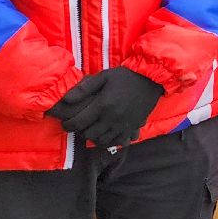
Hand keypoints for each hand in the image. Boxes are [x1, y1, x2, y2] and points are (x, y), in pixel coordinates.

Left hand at [47, 66, 163, 146]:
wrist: (152, 79)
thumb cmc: (126, 76)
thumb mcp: (104, 76)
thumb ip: (84, 88)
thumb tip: (66, 99)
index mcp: (103, 105)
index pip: (78, 123)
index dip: (68, 125)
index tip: (66, 123)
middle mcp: (112, 118)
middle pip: (89, 134)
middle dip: (81, 131)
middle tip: (80, 125)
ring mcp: (123, 125)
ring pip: (102, 141)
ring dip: (95, 137)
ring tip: (93, 130)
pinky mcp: (133, 128)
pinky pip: (118, 142)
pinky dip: (110, 141)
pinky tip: (108, 134)